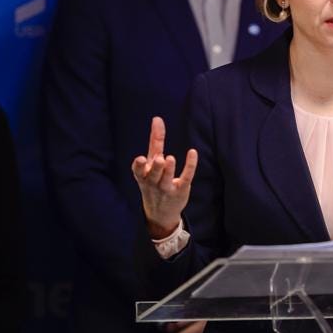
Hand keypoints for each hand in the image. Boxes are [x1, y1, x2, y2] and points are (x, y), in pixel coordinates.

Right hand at [131, 117, 197, 237]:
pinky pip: (185, 177)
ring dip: (168, 169)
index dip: (139, 165)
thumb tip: (157, 119)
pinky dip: (189, 166)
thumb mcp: (151, 164)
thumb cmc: (154, 181)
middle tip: (159, 159)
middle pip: (153, 175)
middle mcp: (153, 182)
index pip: (139, 169)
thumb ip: (155, 142)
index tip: (141, 158)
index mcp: (143, 176)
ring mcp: (166, 187)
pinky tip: (192, 153)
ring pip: (166, 179)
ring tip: (170, 159)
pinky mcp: (180, 190)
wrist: (160, 213)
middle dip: (155, 168)